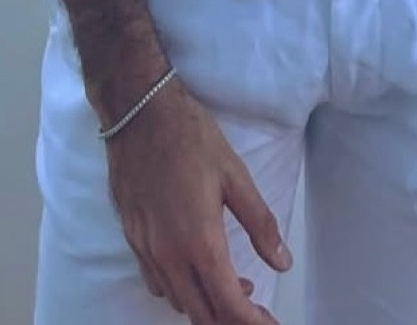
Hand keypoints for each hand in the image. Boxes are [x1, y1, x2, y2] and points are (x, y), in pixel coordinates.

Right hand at [105, 80, 290, 322]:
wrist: (138, 114)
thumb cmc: (190, 138)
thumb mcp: (235, 175)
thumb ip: (260, 224)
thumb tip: (283, 262)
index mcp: (200, 242)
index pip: (229, 305)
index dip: (253, 323)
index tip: (271, 324)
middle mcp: (169, 257)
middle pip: (202, 315)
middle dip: (233, 320)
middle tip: (259, 310)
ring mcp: (147, 251)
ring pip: (178, 303)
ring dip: (209, 306)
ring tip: (237, 286)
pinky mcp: (132, 240)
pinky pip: (158, 283)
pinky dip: (183, 291)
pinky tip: (199, 270)